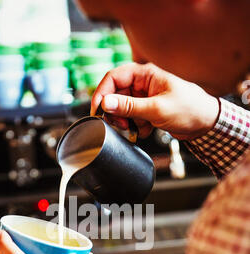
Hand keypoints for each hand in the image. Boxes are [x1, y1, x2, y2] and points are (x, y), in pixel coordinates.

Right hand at [91, 62, 218, 139]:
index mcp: (145, 74)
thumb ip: (129, 106)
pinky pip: (132, 118)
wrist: (206, 123)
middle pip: (116, 95)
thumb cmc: (189, 109)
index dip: (102, 93)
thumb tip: (106, 103)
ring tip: (138, 128)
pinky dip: (136, 127)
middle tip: (120, 124)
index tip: (97, 110)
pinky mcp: (148, 111)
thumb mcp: (156, 109)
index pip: (114, 77)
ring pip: (123, 109)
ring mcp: (145, 98)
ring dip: (127, 122)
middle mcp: (143, 84)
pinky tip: (148, 130)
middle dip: (116, 113)